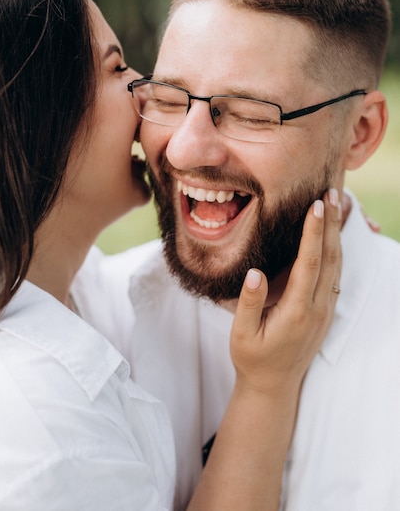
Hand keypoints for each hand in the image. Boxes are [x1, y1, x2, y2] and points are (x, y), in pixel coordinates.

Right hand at [230, 188, 340, 397]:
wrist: (274, 386)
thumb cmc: (253, 358)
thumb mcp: (242, 335)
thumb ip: (248, 303)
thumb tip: (254, 272)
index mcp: (297, 311)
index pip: (309, 263)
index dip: (313, 232)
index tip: (316, 206)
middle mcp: (317, 309)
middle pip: (330, 258)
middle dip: (330, 224)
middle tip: (331, 193)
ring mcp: (325, 310)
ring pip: (336, 265)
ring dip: (335, 234)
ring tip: (334, 206)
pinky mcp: (325, 311)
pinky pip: (335, 275)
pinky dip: (335, 250)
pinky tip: (330, 236)